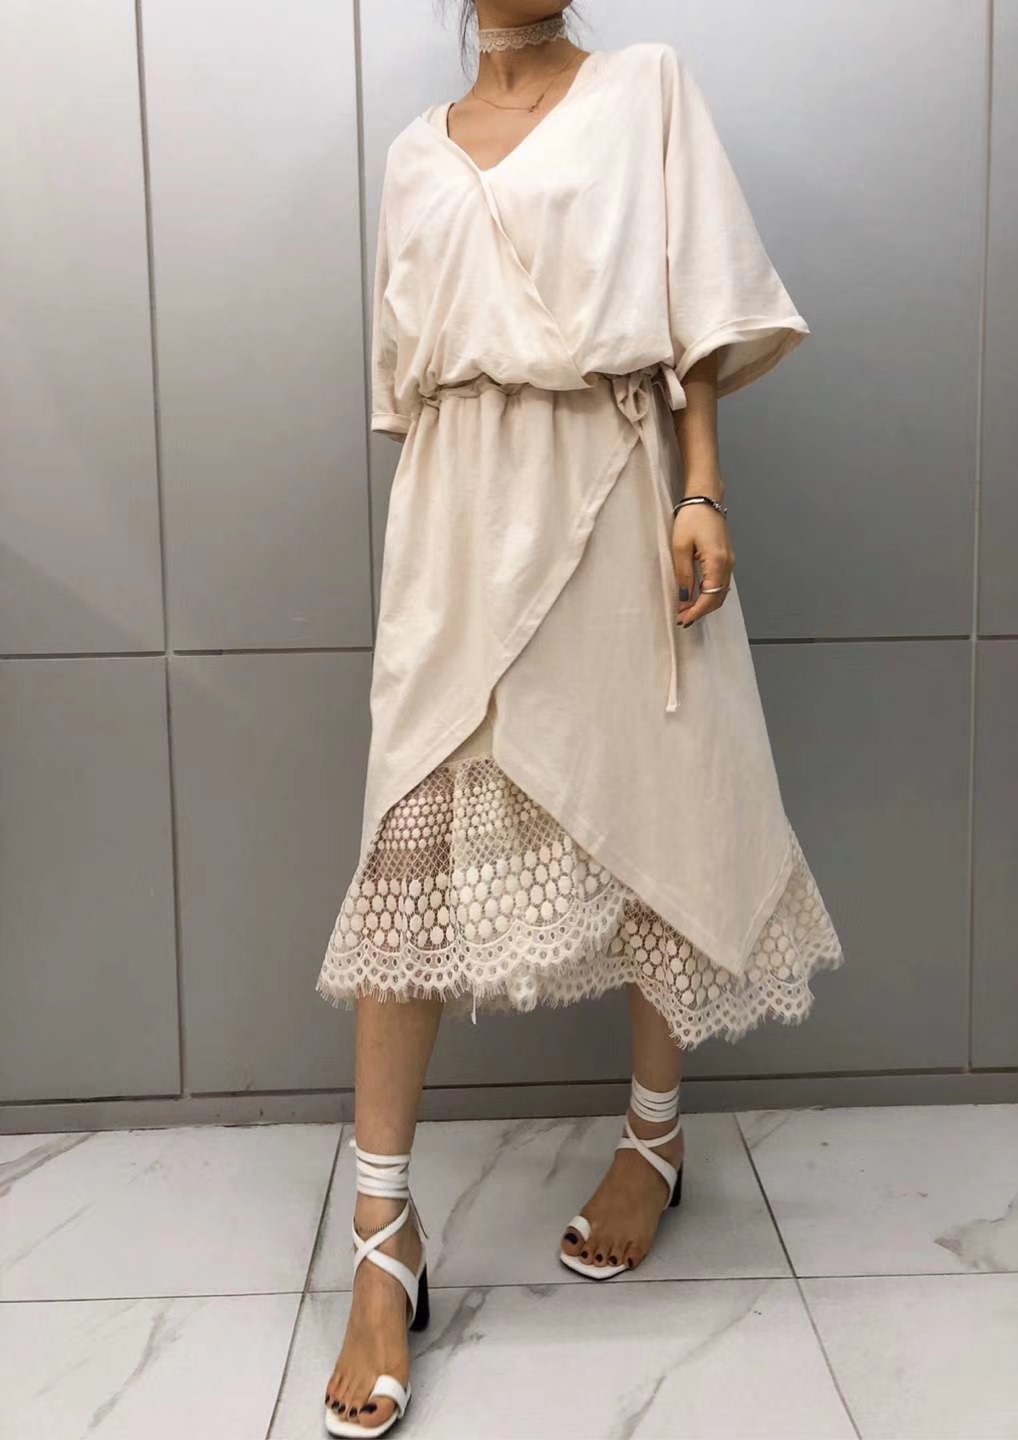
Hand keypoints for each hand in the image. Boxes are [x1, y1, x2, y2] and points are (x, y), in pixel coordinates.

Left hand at [671, 504, 734, 626]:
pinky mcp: (726, 558)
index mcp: (718, 562)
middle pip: (718, 598)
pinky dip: (710, 594)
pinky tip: (696, 596)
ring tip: (687, 610)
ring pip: (720, 592)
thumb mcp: (680, 547)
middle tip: (682, 618)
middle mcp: (728, 564)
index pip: (710, 597)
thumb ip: (684, 575)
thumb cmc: (692, 517)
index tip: (683, 619)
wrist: (705, 498)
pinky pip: (720, 583)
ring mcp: (729, 561)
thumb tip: (684, 597)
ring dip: (705, 604)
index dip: (696, 611)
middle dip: (701, 611)